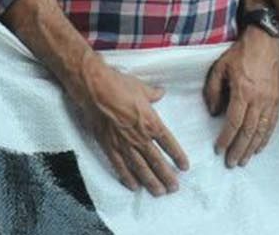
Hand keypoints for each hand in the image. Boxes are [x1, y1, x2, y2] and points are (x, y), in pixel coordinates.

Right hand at [64, 58, 188, 194]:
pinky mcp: (108, 146)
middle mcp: (139, 137)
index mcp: (151, 122)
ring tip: (159, 192)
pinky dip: (127, 178)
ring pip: (140, 168)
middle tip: (174, 188)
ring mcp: (123, 144)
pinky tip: (134, 186)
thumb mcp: (141, 87)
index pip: (168, 143)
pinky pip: (120, 166)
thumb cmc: (118, 84)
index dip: (178, 156)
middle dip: (167, 176)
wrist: (94, 89)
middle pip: (157, 161)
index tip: (184, 167)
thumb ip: (153, 94)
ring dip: (151, 182)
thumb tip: (161, 92)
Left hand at [203, 27, 278, 167]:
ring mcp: (270, 101)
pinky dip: (265, 138)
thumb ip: (213, 90)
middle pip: (248, 131)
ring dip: (252, 148)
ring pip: (261, 131)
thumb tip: (214, 113)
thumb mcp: (219, 67)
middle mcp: (258, 99)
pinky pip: (272, 124)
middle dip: (239, 149)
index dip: (226, 138)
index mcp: (242, 91)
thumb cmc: (240, 53)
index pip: (234, 122)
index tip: (219, 149)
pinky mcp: (277, 100)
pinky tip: (259, 147)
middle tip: (231, 162)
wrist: (266, 41)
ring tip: (244, 160)